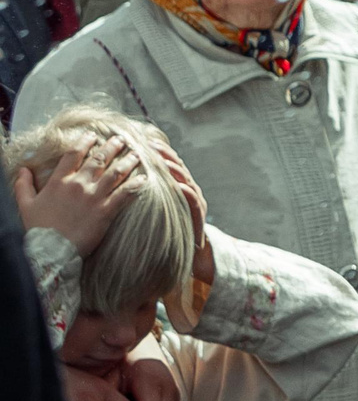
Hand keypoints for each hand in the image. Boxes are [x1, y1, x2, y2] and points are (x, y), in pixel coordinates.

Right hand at [13, 135, 141, 253]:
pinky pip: (125, 194)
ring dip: (127, 161)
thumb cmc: (36, 229)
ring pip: (115, 173)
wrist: (49, 251)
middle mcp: (78, 185)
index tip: (93, 135)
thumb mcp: (25, 205)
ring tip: (136, 154)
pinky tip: (144, 178)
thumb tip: (23, 169)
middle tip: (121, 139)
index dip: (84, 142)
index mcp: (59, 181)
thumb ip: (23, 186)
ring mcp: (94, 197)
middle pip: (99, 159)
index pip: (73, 154)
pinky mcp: (106, 211)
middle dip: (112, 146)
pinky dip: (136, 185)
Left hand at [130, 125, 213, 289]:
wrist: (194, 258)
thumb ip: (142, 200)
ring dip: (175, 169)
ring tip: (164, 161)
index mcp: (175, 188)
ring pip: (185, 179)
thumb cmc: (167, 237)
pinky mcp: (199, 215)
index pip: (164, 165)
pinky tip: (179, 185)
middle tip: (150, 145)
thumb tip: (116, 190)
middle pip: (176, 167)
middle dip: (164, 155)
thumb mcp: (152, 215)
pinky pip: (193, 199)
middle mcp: (187, 191)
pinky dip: (186, 191)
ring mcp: (195, 202)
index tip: (138, 143)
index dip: (153, 153)